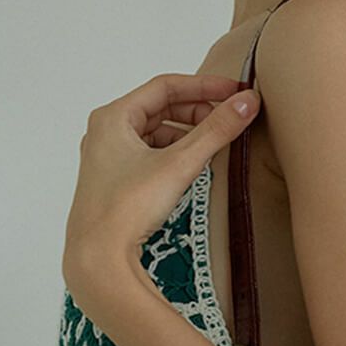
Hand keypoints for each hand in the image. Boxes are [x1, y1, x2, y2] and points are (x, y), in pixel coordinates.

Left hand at [62, 72, 260, 317]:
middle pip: (160, 108)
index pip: (165, 86)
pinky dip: (175, 152)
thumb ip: (216, 131)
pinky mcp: (114, 181)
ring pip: (156, 132)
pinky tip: (194, 164)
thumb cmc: (126, 208)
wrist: (98, 259)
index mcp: (112, 117)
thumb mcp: (179, 164)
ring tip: (216, 142)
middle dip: (198, 110)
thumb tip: (247, 102)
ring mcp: (108, 158)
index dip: (204, 86)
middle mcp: (106, 132)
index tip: (234, 91)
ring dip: (188, 133)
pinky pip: (150, 154)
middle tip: (229, 118)